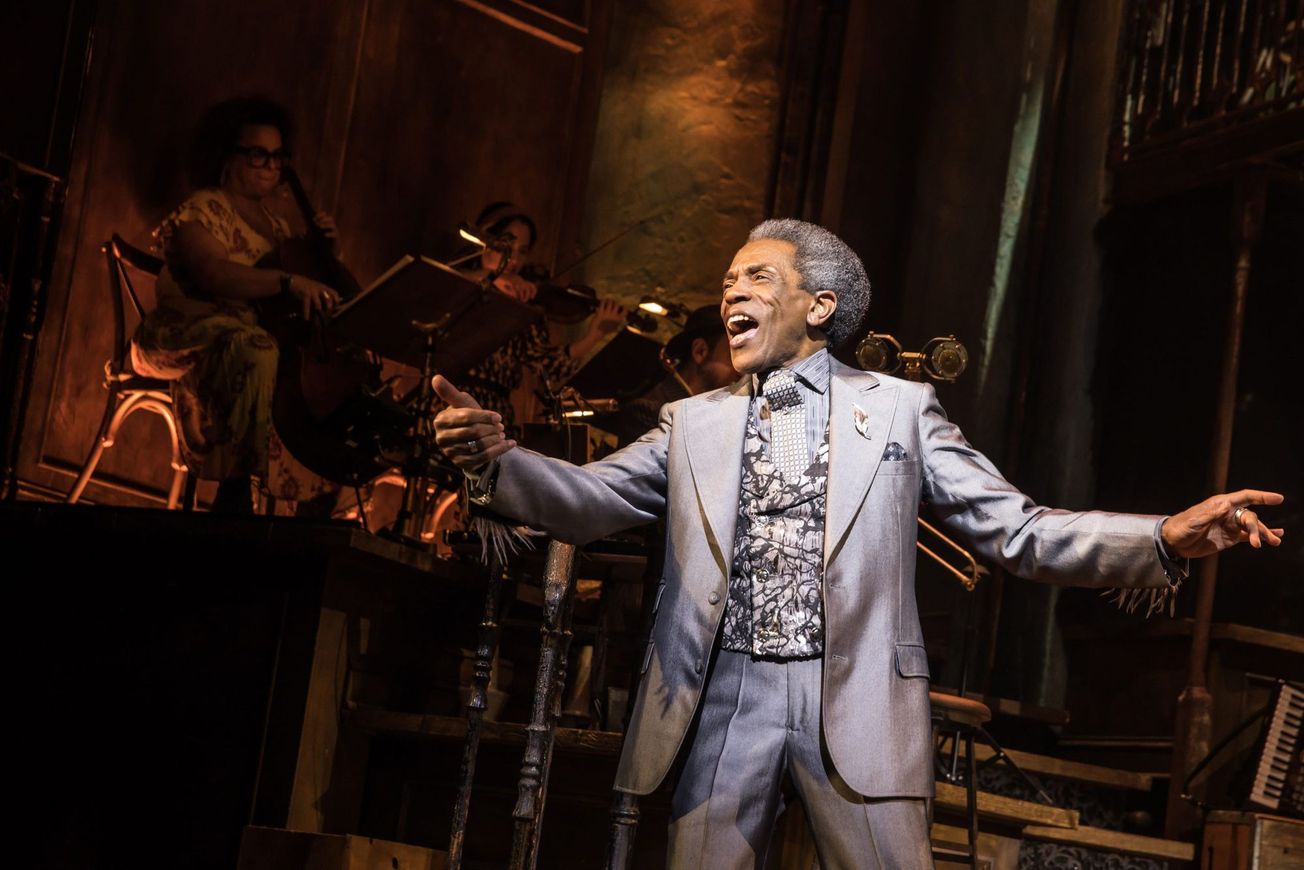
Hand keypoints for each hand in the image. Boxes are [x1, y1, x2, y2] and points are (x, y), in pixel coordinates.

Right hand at [285, 275, 341, 319]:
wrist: (292, 280)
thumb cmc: (304, 286)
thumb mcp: (316, 288)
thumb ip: (322, 295)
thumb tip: (328, 307)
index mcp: (323, 287)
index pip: (335, 293)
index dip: (336, 302)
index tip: (334, 309)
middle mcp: (320, 288)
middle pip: (328, 300)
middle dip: (328, 310)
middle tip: (326, 317)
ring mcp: (312, 290)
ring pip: (318, 304)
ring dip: (317, 314)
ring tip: (317, 322)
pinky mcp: (305, 293)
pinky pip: (307, 304)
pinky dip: (306, 312)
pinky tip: (306, 318)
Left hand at [313, 210, 340, 255]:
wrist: (331, 251)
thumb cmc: (323, 243)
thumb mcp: (315, 237)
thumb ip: (309, 234)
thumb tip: (303, 234)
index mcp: (326, 224)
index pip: (325, 216)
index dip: (320, 215)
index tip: (313, 219)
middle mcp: (331, 227)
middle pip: (330, 219)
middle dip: (323, 219)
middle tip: (317, 223)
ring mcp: (335, 232)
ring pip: (333, 225)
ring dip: (326, 224)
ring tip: (320, 226)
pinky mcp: (337, 238)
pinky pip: (335, 234)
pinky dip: (330, 234)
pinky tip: (324, 235)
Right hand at [432, 375, 516, 469]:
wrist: (469, 439)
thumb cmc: (466, 417)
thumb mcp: (461, 404)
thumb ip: (450, 392)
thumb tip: (435, 377)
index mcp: (440, 420)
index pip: (466, 417)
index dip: (484, 416)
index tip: (498, 417)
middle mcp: (441, 438)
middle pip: (473, 432)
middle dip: (490, 429)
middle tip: (501, 427)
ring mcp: (450, 452)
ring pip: (478, 446)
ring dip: (495, 440)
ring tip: (502, 434)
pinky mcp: (460, 463)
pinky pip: (482, 458)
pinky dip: (499, 450)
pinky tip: (509, 444)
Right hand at [493, 272, 537, 301]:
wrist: (492, 275)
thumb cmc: (500, 282)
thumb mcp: (507, 289)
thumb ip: (513, 293)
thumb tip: (518, 298)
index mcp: (519, 280)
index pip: (530, 285)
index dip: (533, 292)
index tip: (532, 298)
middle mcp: (519, 279)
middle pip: (528, 287)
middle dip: (528, 295)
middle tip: (524, 301)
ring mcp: (515, 279)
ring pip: (523, 288)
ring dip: (523, 296)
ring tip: (521, 300)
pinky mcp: (510, 280)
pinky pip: (515, 289)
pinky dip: (516, 294)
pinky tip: (515, 297)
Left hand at [588, 298, 624, 335]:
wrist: (596, 333)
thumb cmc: (605, 331)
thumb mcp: (614, 328)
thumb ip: (618, 322)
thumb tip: (621, 316)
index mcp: (618, 320)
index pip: (625, 312)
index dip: (625, 308)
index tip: (625, 306)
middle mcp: (613, 316)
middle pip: (617, 305)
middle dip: (616, 303)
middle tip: (614, 302)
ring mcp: (607, 313)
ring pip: (610, 302)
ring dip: (610, 300)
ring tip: (609, 299)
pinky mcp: (600, 312)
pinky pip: (603, 303)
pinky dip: (603, 301)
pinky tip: (603, 300)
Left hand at [1161, 489, 1284, 557]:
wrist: (1173, 542)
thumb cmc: (1181, 527)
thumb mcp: (1194, 520)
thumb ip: (1209, 514)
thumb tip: (1226, 506)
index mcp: (1221, 504)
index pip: (1245, 497)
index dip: (1262, 497)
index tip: (1278, 499)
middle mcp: (1228, 513)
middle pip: (1250, 516)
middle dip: (1257, 528)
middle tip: (1257, 542)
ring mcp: (1230, 525)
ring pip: (1252, 526)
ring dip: (1264, 533)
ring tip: (1275, 541)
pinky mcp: (1230, 537)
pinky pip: (1248, 535)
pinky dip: (1260, 536)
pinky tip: (1273, 539)